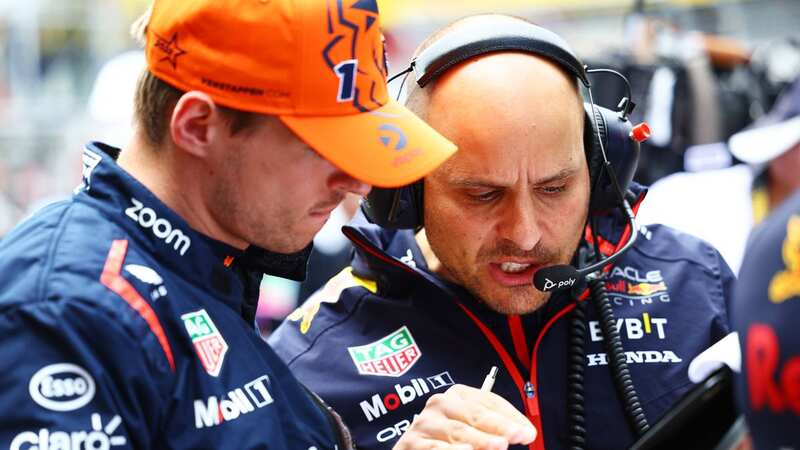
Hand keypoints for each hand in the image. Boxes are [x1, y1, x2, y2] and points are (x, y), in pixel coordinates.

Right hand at [392, 384, 536, 449]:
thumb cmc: (449, 440)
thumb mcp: (472, 430)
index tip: (528, 433)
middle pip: (474, 414)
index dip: (510, 416)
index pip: (488, 401)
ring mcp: (424, 423)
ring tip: (499, 446)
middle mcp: (439, 404)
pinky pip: (436, 447)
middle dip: (499, 426)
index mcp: (458, 395)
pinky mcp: (411, 443)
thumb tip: (523, 433)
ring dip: (480, 440)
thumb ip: (493, 430)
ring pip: (458, 431)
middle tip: (517, 436)